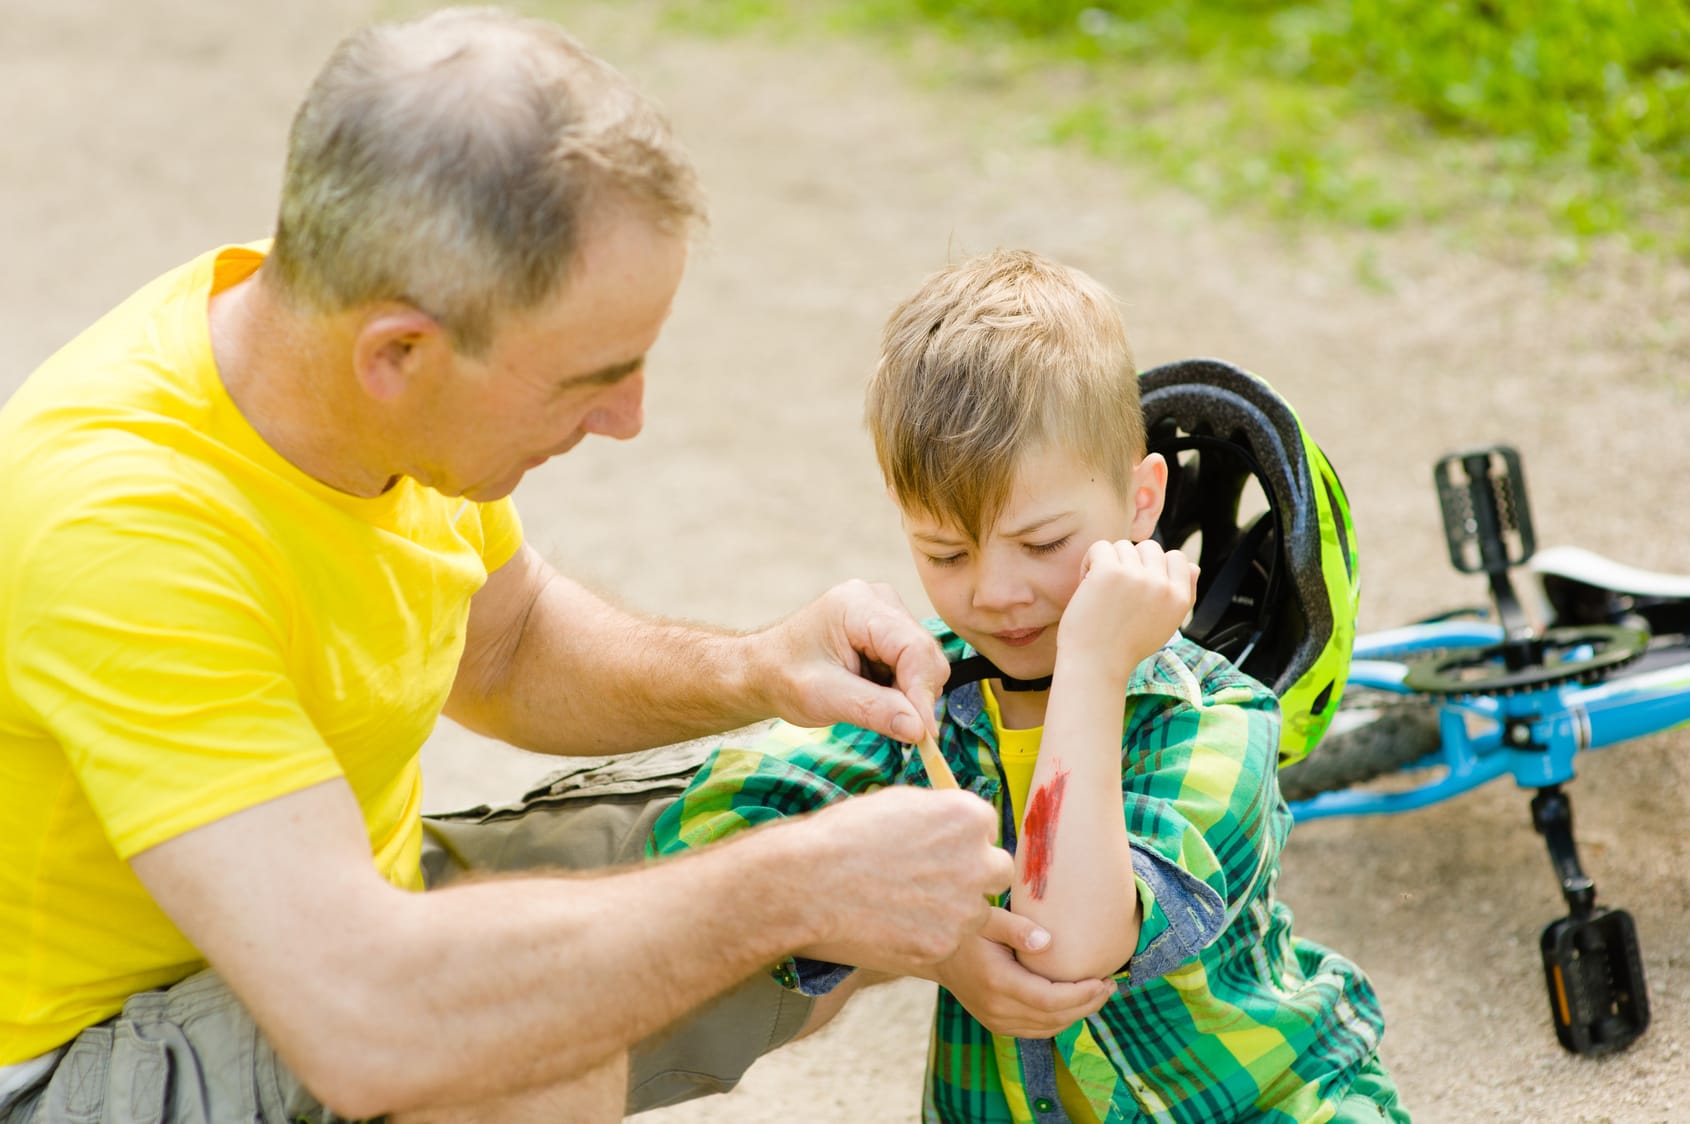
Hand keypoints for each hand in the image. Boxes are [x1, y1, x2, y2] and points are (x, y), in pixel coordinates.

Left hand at [754, 579, 947, 743]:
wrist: (764, 670)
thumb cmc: (784, 677)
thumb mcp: (823, 697)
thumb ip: (873, 710)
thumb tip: (919, 730)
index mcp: (857, 605)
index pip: (912, 647)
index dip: (922, 692)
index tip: (923, 734)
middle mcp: (879, 600)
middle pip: (925, 653)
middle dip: (916, 696)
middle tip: (893, 726)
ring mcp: (887, 613)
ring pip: (924, 662)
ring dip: (908, 694)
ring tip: (870, 705)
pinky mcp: (890, 630)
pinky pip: (915, 665)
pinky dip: (902, 690)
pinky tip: (873, 695)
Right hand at [795, 787, 1011, 972]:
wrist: (810, 882)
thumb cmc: (846, 835)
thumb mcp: (899, 802)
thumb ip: (939, 813)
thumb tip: (954, 821)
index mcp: (968, 816)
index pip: (987, 829)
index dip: (963, 841)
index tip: (940, 849)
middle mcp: (978, 861)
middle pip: (996, 871)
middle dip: (972, 875)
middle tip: (933, 880)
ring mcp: (965, 908)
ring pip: (975, 911)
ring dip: (952, 909)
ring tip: (903, 903)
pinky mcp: (946, 945)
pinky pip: (948, 940)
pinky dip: (928, 936)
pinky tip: (893, 924)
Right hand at [928, 909, 1114, 1037]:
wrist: (934, 955)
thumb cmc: (963, 931)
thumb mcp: (985, 919)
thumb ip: (1015, 927)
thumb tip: (1048, 941)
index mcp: (998, 983)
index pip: (1049, 1000)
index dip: (1081, 995)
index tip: (1103, 979)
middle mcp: (997, 1009)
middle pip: (1054, 1018)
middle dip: (1087, 1005)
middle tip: (1110, 985)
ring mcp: (995, 1020)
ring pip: (1047, 1028)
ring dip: (1077, 1014)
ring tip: (1099, 993)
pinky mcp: (996, 1023)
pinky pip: (1036, 1029)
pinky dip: (1059, 1019)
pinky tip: (1074, 1002)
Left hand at [1057, 539, 1197, 685]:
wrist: (1094, 665)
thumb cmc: (1124, 647)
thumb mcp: (1165, 625)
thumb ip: (1183, 595)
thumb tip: (1194, 566)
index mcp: (1180, 599)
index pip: (1178, 558)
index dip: (1155, 565)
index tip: (1137, 585)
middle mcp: (1163, 586)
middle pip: (1150, 548)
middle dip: (1131, 562)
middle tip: (1115, 588)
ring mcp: (1137, 576)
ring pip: (1124, 546)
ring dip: (1109, 562)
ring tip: (1100, 588)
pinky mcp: (1110, 571)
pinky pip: (1100, 547)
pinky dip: (1089, 562)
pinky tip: (1087, 583)